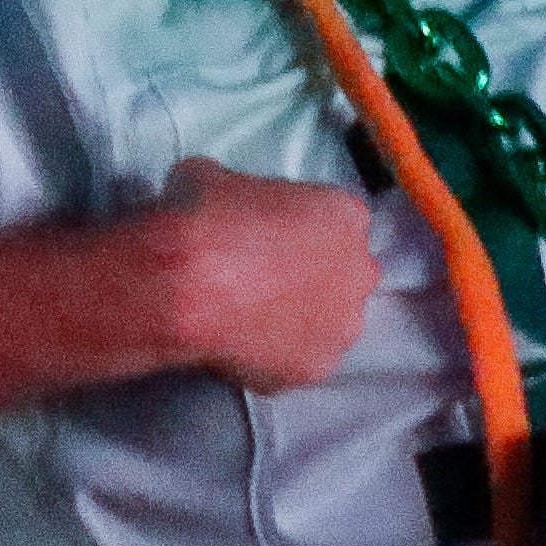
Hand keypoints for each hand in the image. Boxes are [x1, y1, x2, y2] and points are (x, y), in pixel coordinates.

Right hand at [136, 158, 377, 392]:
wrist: (186, 283)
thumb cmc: (203, 219)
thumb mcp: (212, 177)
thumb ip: (234, 189)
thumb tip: (215, 194)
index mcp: (346, 216)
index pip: (334, 223)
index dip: (297, 231)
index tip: (266, 239)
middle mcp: (360, 271)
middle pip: (342, 275)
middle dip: (308, 278)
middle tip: (259, 280)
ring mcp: (343, 326)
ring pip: (327, 323)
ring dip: (297, 321)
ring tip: (246, 318)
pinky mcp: (316, 368)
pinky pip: (296, 362)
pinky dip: (271, 358)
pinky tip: (238, 347)